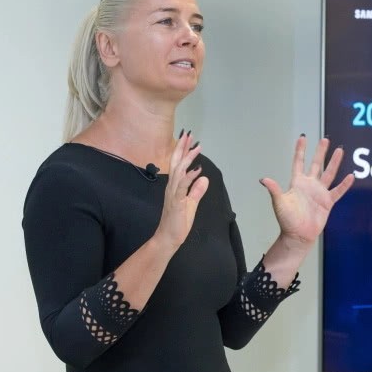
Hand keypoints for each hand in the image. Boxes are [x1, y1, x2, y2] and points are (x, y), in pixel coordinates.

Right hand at [154, 133, 208, 251]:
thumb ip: (196, 191)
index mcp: (175, 186)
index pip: (178, 164)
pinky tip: (197, 169)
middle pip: (176, 163)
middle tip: (188, 134)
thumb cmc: (177, 222)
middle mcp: (172, 186)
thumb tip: (204, 178)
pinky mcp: (177, 202)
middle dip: (182, 147)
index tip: (189, 138)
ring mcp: (173, 194)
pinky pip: (183, 187)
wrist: (167, 238)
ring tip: (196, 147)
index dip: (183, 151)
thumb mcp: (190, 204)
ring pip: (179, 171)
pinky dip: (190, 177)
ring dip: (188, 158)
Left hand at [260, 135, 354, 250]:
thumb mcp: (279, 203)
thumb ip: (274, 190)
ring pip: (329, 174)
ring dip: (334, 163)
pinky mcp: (327, 202)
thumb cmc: (287, 220)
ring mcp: (319, 193)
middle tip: (325, 139)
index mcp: (297, 183)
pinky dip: (344, 185)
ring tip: (340, 150)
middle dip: (320, 152)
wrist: (298, 235)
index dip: (300, 151)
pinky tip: (351, 176)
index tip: (302, 138)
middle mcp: (309, 185)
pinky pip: (338, 191)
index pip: (299, 163)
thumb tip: (263, 179)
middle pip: (316, 164)